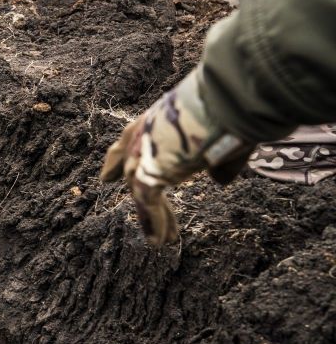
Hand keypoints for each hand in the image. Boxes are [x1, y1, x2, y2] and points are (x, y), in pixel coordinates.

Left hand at [100, 69, 250, 244]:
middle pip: (130, 170)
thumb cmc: (235, 111)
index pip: (129, 141)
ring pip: (140, 189)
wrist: (231, 101)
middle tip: (144, 217)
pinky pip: (146, 203)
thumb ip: (217, 162)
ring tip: (162, 242)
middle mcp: (143, 133)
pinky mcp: (148, 171)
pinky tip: (161, 242)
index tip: (107, 178)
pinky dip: (154, 223)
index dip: (117, 161)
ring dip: (154, 217)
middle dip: (139, 194)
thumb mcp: (224, 138)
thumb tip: (218, 181)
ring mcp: (141, 152)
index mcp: (158, 118)